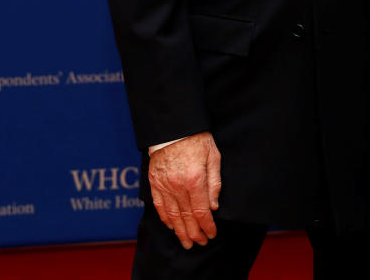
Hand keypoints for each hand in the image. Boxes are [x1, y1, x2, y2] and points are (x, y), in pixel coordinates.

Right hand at [147, 131, 221, 248]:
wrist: (172, 127)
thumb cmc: (196, 139)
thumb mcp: (213, 157)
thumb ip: (214, 183)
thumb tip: (213, 206)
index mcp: (195, 180)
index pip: (201, 212)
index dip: (207, 226)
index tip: (212, 234)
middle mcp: (178, 186)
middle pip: (186, 217)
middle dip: (195, 233)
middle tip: (200, 243)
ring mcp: (164, 185)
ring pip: (172, 215)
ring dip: (180, 231)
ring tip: (186, 242)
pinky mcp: (154, 182)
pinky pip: (159, 205)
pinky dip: (165, 218)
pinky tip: (171, 226)